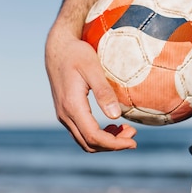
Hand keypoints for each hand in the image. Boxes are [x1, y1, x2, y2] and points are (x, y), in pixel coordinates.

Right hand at [45, 28, 136, 151]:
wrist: (57, 47)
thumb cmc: (76, 54)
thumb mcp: (92, 68)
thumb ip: (103, 92)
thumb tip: (115, 117)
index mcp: (72, 106)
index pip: (93, 136)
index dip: (115, 144)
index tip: (133, 142)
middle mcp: (65, 114)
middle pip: (89, 143)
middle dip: (112, 145)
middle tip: (133, 136)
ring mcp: (63, 114)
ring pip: (84, 141)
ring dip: (105, 142)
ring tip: (126, 132)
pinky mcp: (65, 111)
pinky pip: (80, 132)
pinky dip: (97, 135)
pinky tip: (112, 127)